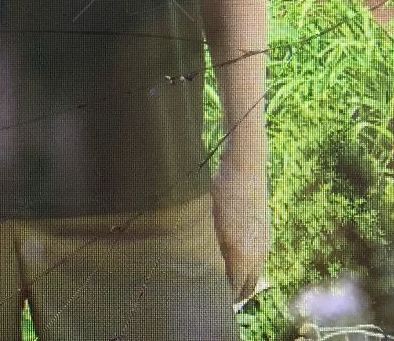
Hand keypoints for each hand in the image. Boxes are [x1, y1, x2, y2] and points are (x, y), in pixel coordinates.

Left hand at [210, 148, 269, 304]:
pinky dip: (247, 266)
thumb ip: (207, 249)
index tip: (207, 298)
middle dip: (232, 294)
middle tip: (214, 295)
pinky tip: (232, 258)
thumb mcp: (207, 220)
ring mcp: (264, 245)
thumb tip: (198, 269)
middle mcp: (257, 255)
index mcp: (241, 255)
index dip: (220, 297)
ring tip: (222, 279)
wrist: (245, 167)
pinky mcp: (266, 235)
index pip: (233, 291)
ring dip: (241, 280)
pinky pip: (258, 260)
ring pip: (254, 275)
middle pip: (246, 288)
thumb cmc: (220, 191)